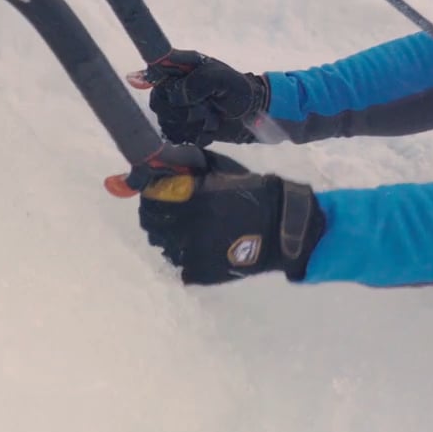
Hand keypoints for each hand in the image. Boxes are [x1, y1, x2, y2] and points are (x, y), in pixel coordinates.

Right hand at [130, 50, 269, 145]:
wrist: (252, 116)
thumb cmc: (239, 91)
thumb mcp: (222, 79)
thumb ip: (197, 82)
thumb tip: (174, 96)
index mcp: (182, 67)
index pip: (154, 71)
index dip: (156, 82)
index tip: (178, 94)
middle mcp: (174, 87)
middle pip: (157, 101)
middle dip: (184, 110)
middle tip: (206, 107)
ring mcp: (175, 108)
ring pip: (166, 122)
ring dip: (193, 124)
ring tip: (212, 118)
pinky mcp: (180, 127)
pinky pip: (175, 136)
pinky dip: (195, 136)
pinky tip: (209, 130)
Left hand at [133, 153, 324, 284]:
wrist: (282, 230)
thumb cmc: (256, 194)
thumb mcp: (226, 171)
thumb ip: (196, 165)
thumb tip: (170, 160)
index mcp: (193, 196)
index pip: (152, 195)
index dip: (151, 193)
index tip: (156, 192)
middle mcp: (187, 223)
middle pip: (151, 221)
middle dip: (155, 214)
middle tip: (168, 213)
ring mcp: (191, 250)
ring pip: (162, 244)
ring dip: (168, 236)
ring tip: (184, 232)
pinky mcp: (199, 271)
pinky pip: (178, 264)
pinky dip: (183, 256)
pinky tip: (197, 249)